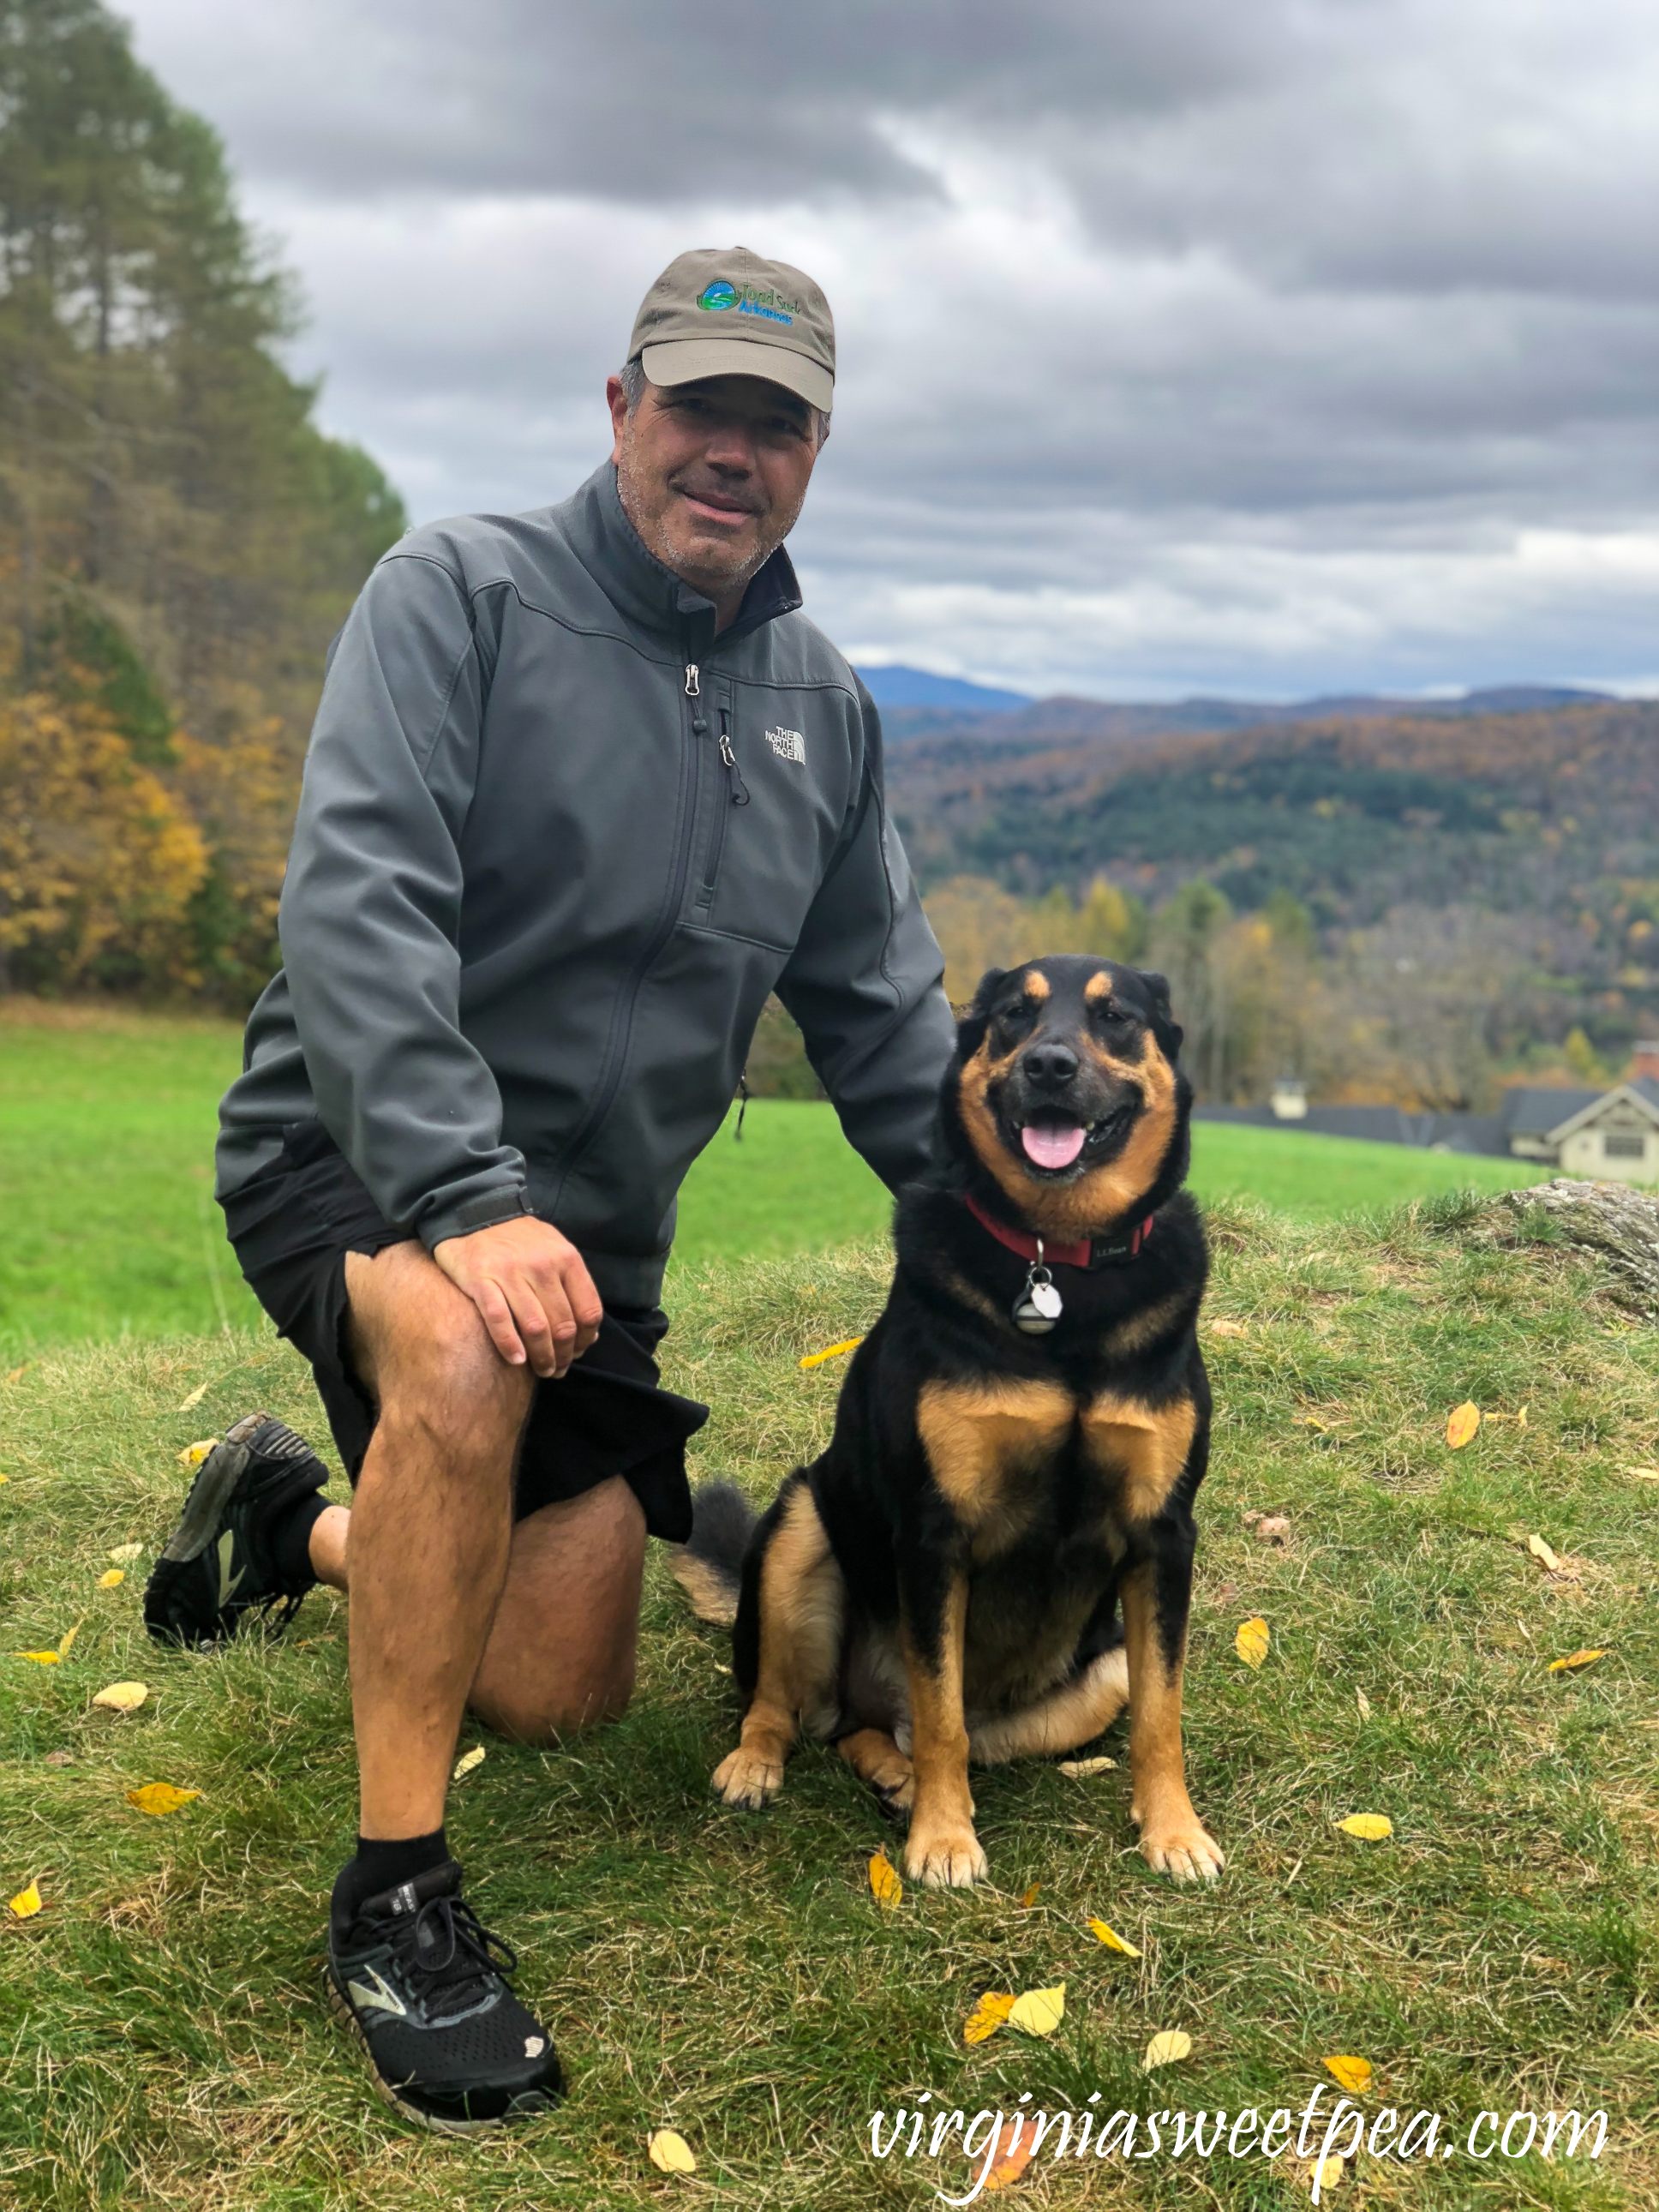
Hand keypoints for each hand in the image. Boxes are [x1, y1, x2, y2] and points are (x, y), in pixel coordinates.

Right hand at [433, 1215, 602, 1377]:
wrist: (474, 1211)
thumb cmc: (519, 1239)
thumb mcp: (555, 1250)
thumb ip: (572, 1286)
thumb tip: (589, 1332)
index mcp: (567, 1259)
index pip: (588, 1311)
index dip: (585, 1340)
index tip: (577, 1353)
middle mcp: (542, 1266)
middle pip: (562, 1325)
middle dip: (563, 1355)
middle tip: (558, 1370)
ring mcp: (511, 1273)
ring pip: (535, 1327)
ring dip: (541, 1357)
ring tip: (542, 1370)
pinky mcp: (481, 1279)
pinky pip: (499, 1320)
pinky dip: (510, 1345)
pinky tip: (517, 1360)